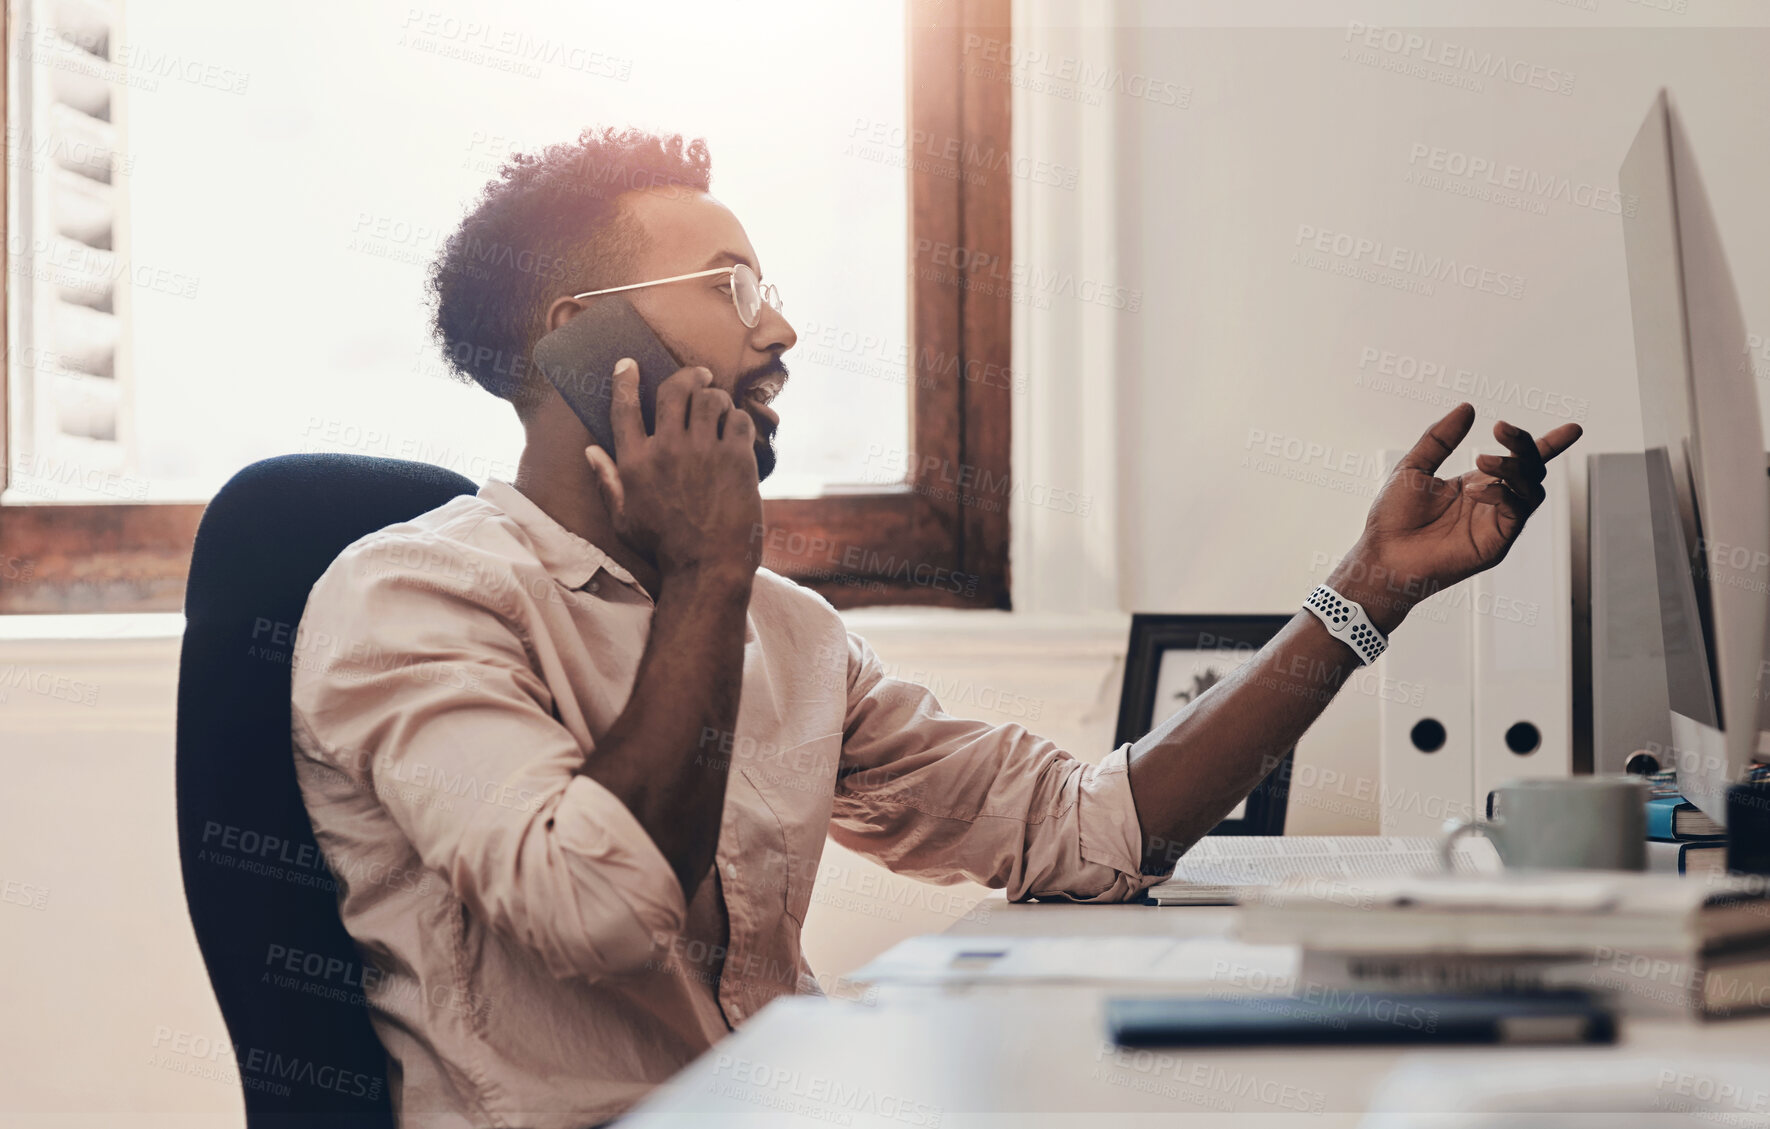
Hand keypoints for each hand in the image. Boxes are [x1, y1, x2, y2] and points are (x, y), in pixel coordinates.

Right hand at [583, 359, 762, 582]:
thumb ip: (607, 482)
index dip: (625, 380)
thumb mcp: (624, 519)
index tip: (629, 364)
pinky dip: (739, 418)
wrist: (708, 569)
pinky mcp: (736, 459)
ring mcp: (703, 452)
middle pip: (673, 390)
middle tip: (698, 374)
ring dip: (716, 396)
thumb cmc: (664, 548)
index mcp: (635, 463)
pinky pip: (739, 419)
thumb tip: (590, 452)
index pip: (624, 408)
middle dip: (686, 376)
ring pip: (710, 398)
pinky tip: (737, 428)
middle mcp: (667, 450)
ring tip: (720, 404)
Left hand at [1330, 402, 1582, 632]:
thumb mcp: (1414, 466)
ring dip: (1514, 467)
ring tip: (1482, 459)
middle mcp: (1492, 502)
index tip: (1572, 429)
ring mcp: (1496, 523)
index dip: (1548, 444)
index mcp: (1477, 484)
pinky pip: (1518, 513)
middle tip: (1501, 428)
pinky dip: (1504, 493)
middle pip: (1532, 469)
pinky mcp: (1496, 543)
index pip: (1521, 461)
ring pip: (1533, 489)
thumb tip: (1467, 408)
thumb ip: (1440, 438)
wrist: (1383, 555)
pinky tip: (1475, 490)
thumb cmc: (1393, 518)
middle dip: (1525, 444)